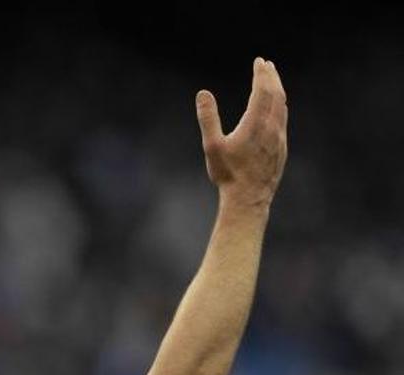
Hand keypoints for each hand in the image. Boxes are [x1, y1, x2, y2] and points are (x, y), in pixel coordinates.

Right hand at [195, 58, 287, 207]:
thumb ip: (208, 117)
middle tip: (267, 64)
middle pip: (276, 95)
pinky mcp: (282, 149)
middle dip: (272, 77)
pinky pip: (283, 120)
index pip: (262, 91)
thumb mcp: (212, 145)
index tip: (259, 61)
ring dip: (278, 90)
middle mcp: (272, 128)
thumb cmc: (228, 174)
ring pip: (282, 107)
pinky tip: (277, 108)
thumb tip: (203, 93)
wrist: (249, 199)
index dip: (261, 74)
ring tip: (273, 81)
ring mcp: (279, 138)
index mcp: (255, 124)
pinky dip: (280, 106)